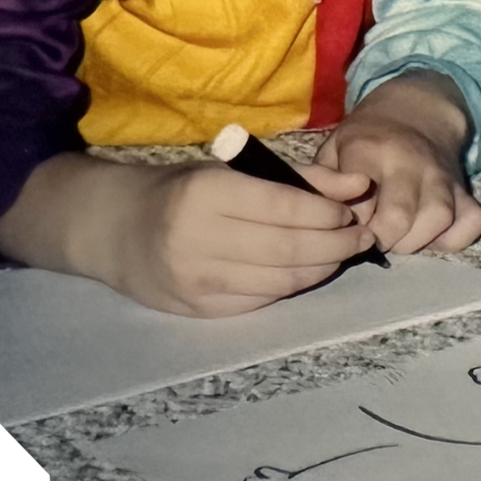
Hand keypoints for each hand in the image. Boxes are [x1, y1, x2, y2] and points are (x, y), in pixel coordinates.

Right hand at [109, 159, 378, 317]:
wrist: (117, 230)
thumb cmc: (184, 191)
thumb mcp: (232, 169)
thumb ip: (299, 178)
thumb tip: (360, 187)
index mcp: (206, 193)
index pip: (284, 207)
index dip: (327, 213)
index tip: (352, 210)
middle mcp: (199, 239)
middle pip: (289, 249)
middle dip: (337, 244)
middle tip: (363, 236)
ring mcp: (198, 280)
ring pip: (282, 280)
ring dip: (324, 267)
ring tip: (344, 251)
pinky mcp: (202, 310)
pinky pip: (264, 299)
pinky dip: (295, 284)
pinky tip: (309, 269)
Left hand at [318, 75, 480, 254]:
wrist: (417, 109)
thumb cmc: (367, 138)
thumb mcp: (333, 148)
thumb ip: (323, 183)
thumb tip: (324, 221)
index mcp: (369, 151)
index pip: (358, 206)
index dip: (349, 226)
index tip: (346, 225)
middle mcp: (410, 162)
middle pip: (400, 218)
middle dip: (382, 240)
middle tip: (374, 237)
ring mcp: (442, 176)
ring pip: (439, 220)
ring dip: (416, 242)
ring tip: (400, 237)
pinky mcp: (466, 189)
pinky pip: (471, 222)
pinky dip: (454, 239)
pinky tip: (432, 236)